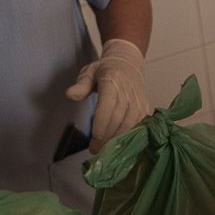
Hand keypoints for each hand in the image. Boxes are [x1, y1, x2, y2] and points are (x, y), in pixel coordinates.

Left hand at [65, 38, 149, 153]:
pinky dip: (128, 137)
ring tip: (105, 151)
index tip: (94, 139)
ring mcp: (138, 102)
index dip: (101, 125)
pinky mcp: (144, 109)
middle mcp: (128, 93)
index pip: (107, 107)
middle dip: (106, 138)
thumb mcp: (89, 72)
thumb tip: (70, 95)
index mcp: (112, 82)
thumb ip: (81, 86)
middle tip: (94, 150)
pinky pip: (138, 126)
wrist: (129, 63)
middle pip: (117, 120)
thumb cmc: (105, 70)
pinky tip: (119, 146)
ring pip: (129, 126)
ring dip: (117, 140)